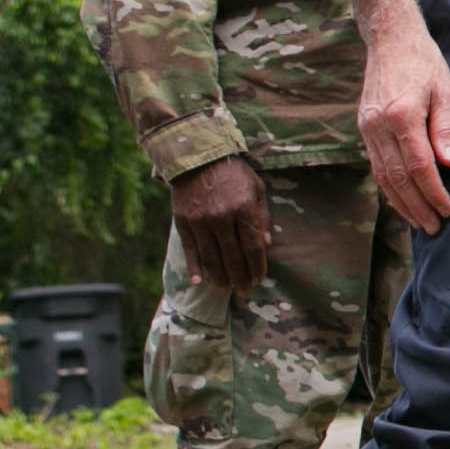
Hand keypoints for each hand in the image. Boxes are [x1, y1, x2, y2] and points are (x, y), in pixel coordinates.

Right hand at [171, 155, 271, 291]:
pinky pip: (190, 250)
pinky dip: (194, 267)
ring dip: (219, 277)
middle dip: (240, 277)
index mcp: (244, 209)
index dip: (257, 266)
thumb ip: (261, 216)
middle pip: (233, 256)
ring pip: (211, 257)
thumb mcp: (256, 189)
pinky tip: (199, 281)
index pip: (253, 246)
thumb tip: (266, 245)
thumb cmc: (233, 174)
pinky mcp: (183, 221)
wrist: (197, 157)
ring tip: (226, 288)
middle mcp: (222, 217)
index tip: (259, 279)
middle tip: (244, 291)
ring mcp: (201, 221)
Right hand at [352, 0, 449, 231]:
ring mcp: (367, 128)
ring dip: (401, 203)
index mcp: (401, 115)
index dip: (434, 193)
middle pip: (398, 178)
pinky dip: (389, 187)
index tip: (448, 211)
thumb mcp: (445, 91)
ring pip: (382, 176)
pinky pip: (376, 165)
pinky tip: (402, 201)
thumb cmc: (424, 63)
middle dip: (417, 207)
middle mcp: (379, 125)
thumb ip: (446, 129)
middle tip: (434, 228)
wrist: (390, 40)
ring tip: (420, 222)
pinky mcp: (364, 128)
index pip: (419, 166)